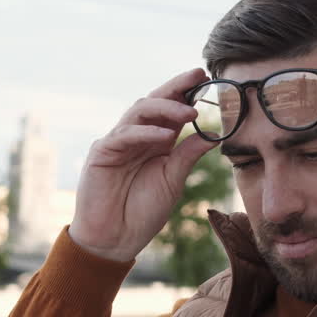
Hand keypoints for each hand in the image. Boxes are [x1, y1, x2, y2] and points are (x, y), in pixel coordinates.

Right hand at [68, 69, 217, 261]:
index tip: (206, 78)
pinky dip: (145, 133)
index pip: (171, 110)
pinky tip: (164, 135)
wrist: (115, 240)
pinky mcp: (102, 153)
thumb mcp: (173, 180)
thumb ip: (188, 155)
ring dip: (164, 109)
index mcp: (155, 141)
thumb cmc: (142, 212)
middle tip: (197, 77)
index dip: (186, 92)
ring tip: (189, 112)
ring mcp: (117, 142)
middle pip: (154, 102)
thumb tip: (214, 134)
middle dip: (175, 87)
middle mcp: (136, 136)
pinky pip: (124, 135)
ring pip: (138, 112)